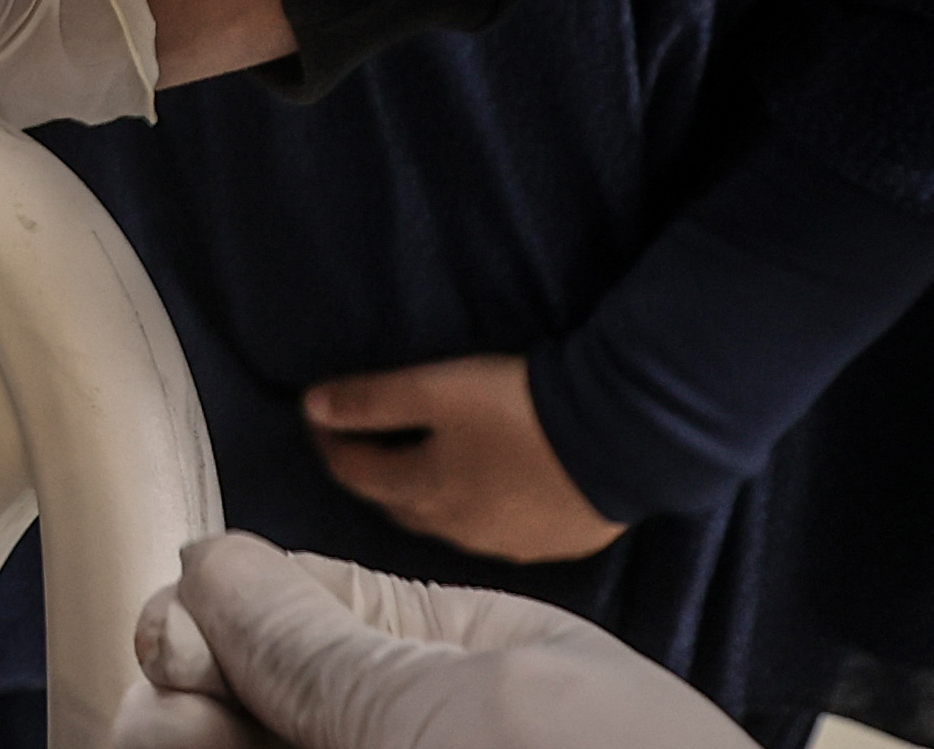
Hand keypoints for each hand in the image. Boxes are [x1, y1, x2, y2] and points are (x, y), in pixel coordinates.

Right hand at [116, 533, 750, 748]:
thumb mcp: (476, 709)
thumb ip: (334, 652)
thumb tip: (213, 562)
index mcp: (478, 658)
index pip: (317, 610)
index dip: (223, 621)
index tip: (166, 643)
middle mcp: (431, 733)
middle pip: (273, 706)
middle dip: (194, 707)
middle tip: (152, 728)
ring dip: (193, 745)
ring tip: (149, 743)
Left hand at [303, 358, 622, 564]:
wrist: (622, 438)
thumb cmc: (520, 408)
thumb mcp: (437, 389)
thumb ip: (371, 399)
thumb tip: (311, 406)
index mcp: (424, 492)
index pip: (355, 473)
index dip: (330, 443)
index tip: (317, 417)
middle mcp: (459, 529)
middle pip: (400, 502)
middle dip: (375, 472)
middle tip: (366, 441)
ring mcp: (509, 542)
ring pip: (450, 521)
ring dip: (430, 494)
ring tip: (427, 462)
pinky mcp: (554, 541)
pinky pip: (501, 529)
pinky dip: (483, 507)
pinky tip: (494, 488)